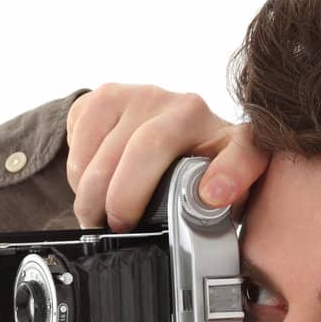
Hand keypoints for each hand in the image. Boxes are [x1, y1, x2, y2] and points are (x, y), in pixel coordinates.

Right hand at [64, 82, 270, 229]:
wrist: (168, 139)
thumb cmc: (197, 179)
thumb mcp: (222, 204)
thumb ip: (223, 215)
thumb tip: (208, 219)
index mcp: (231, 141)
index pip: (242, 152)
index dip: (230, 173)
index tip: (213, 198)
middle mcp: (191, 109)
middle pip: (149, 147)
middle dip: (123, 197)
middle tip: (117, 227)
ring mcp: (149, 96)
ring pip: (107, 145)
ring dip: (91, 190)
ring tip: (96, 215)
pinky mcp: (111, 94)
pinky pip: (81, 133)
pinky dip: (77, 169)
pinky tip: (92, 182)